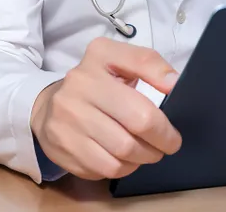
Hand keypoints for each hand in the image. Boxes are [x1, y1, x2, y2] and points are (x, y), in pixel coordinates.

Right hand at [31, 38, 181, 179]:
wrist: (50, 105)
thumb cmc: (97, 81)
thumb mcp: (120, 60)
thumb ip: (149, 64)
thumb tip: (174, 83)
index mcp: (99, 56)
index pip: (141, 73)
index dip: (164, 109)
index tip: (175, 127)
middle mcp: (79, 86)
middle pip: (136, 124)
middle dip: (160, 140)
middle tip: (168, 144)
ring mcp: (67, 119)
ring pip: (122, 153)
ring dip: (143, 158)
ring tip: (147, 152)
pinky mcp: (61, 147)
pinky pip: (104, 169)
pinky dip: (122, 169)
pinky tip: (125, 159)